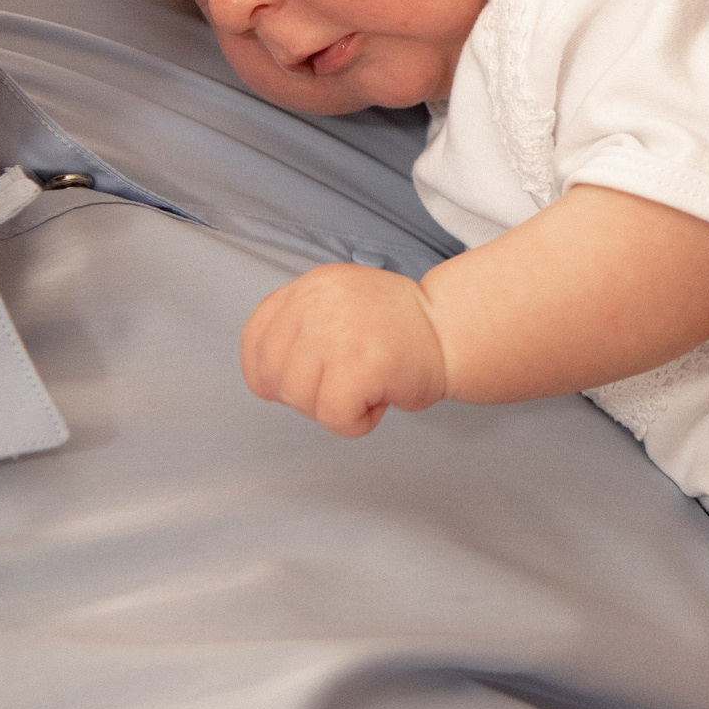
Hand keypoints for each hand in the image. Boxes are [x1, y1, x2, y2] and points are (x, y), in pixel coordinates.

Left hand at [241, 262, 449, 437]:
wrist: (454, 330)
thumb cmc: (401, 330)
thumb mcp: (341, 305)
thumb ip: (304, 324)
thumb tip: (268, 375)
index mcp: (311, 287)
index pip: (255, 338)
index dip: (269, 372)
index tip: (302, 380)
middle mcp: (317, 303)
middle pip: (273, 376)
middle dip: (305, 395)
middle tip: (347, 383)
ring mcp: (336, 333)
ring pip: (300, 400)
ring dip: (334, 408)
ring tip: (369, 385)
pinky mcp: (359, 365)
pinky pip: (334, 418)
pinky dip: (358, 422)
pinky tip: (381, 399)